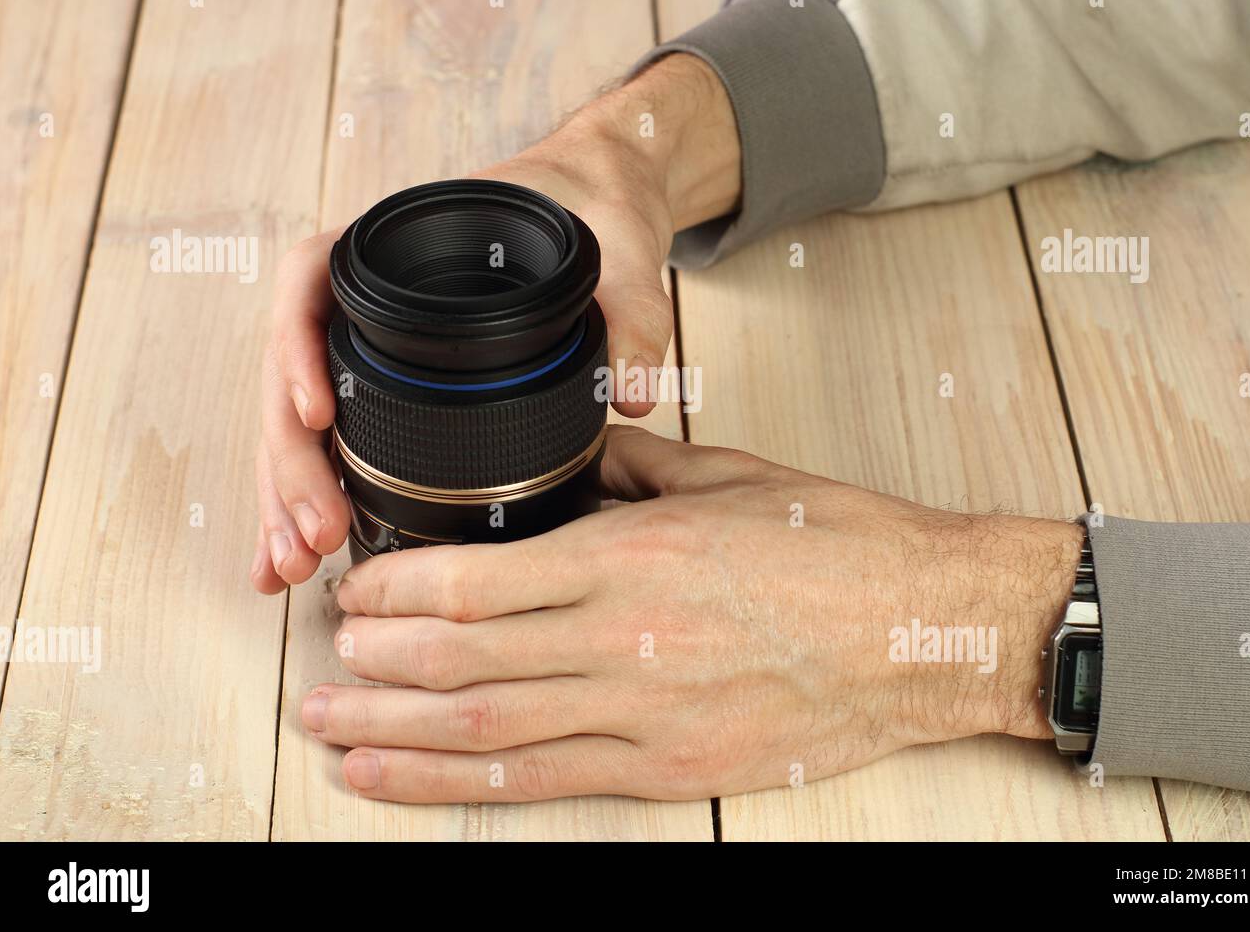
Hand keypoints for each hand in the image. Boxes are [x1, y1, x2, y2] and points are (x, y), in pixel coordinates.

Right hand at [250, 54, 740, 593]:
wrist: (601, 197)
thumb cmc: (592, 200)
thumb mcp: (618, 247)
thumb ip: (632, 313)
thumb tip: (636, 396)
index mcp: (401, 242)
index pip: (310, 278)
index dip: (296, 347)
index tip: (313, 414)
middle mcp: (370, 293)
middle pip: (291, 372)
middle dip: (292, 463)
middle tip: (310, 536)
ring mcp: (375, 339)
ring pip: (302, 418)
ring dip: (292, 494)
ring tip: (293, 565)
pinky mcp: (395, 378)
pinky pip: (339, 435)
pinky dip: (320, 491)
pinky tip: (307, 548)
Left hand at [302, 426, 1080, 802]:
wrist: (923, 631)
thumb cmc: (835, 547)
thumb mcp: (723, 480)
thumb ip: (626, 473)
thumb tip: (563, 466)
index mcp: (636, 555)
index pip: (478, 579)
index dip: (398, 585)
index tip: (360, 582)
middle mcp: (625, 641)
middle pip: (461, 658)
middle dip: (376, 658)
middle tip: (327, 650)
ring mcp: (644, 716)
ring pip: (484, 729)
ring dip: (390, 729)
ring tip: (326, 723)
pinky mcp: (666, 768)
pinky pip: (540, 781)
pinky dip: (453, 784)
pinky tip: (394, 778)